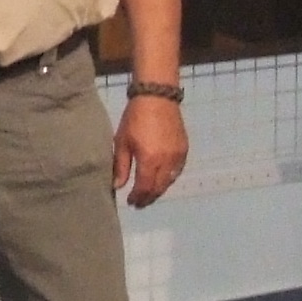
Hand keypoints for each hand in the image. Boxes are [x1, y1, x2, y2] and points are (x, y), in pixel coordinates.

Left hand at [113, 93, 186, 207]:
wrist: (157, 97)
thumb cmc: (135, 118)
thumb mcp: (122, 142)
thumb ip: (121, 166)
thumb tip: (118, 186)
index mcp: (149, 160)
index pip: (145, 188)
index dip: (138, 198)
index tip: (131, 202)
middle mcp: (166, 162)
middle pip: (158, 188)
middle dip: (148, 198)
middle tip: (140, 203)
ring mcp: (178, 156)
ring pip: (169, 181)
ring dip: (159, 190)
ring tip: (149, 194)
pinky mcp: (184, 149)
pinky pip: (177, 171)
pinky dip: (169, 179)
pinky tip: (162, 179)